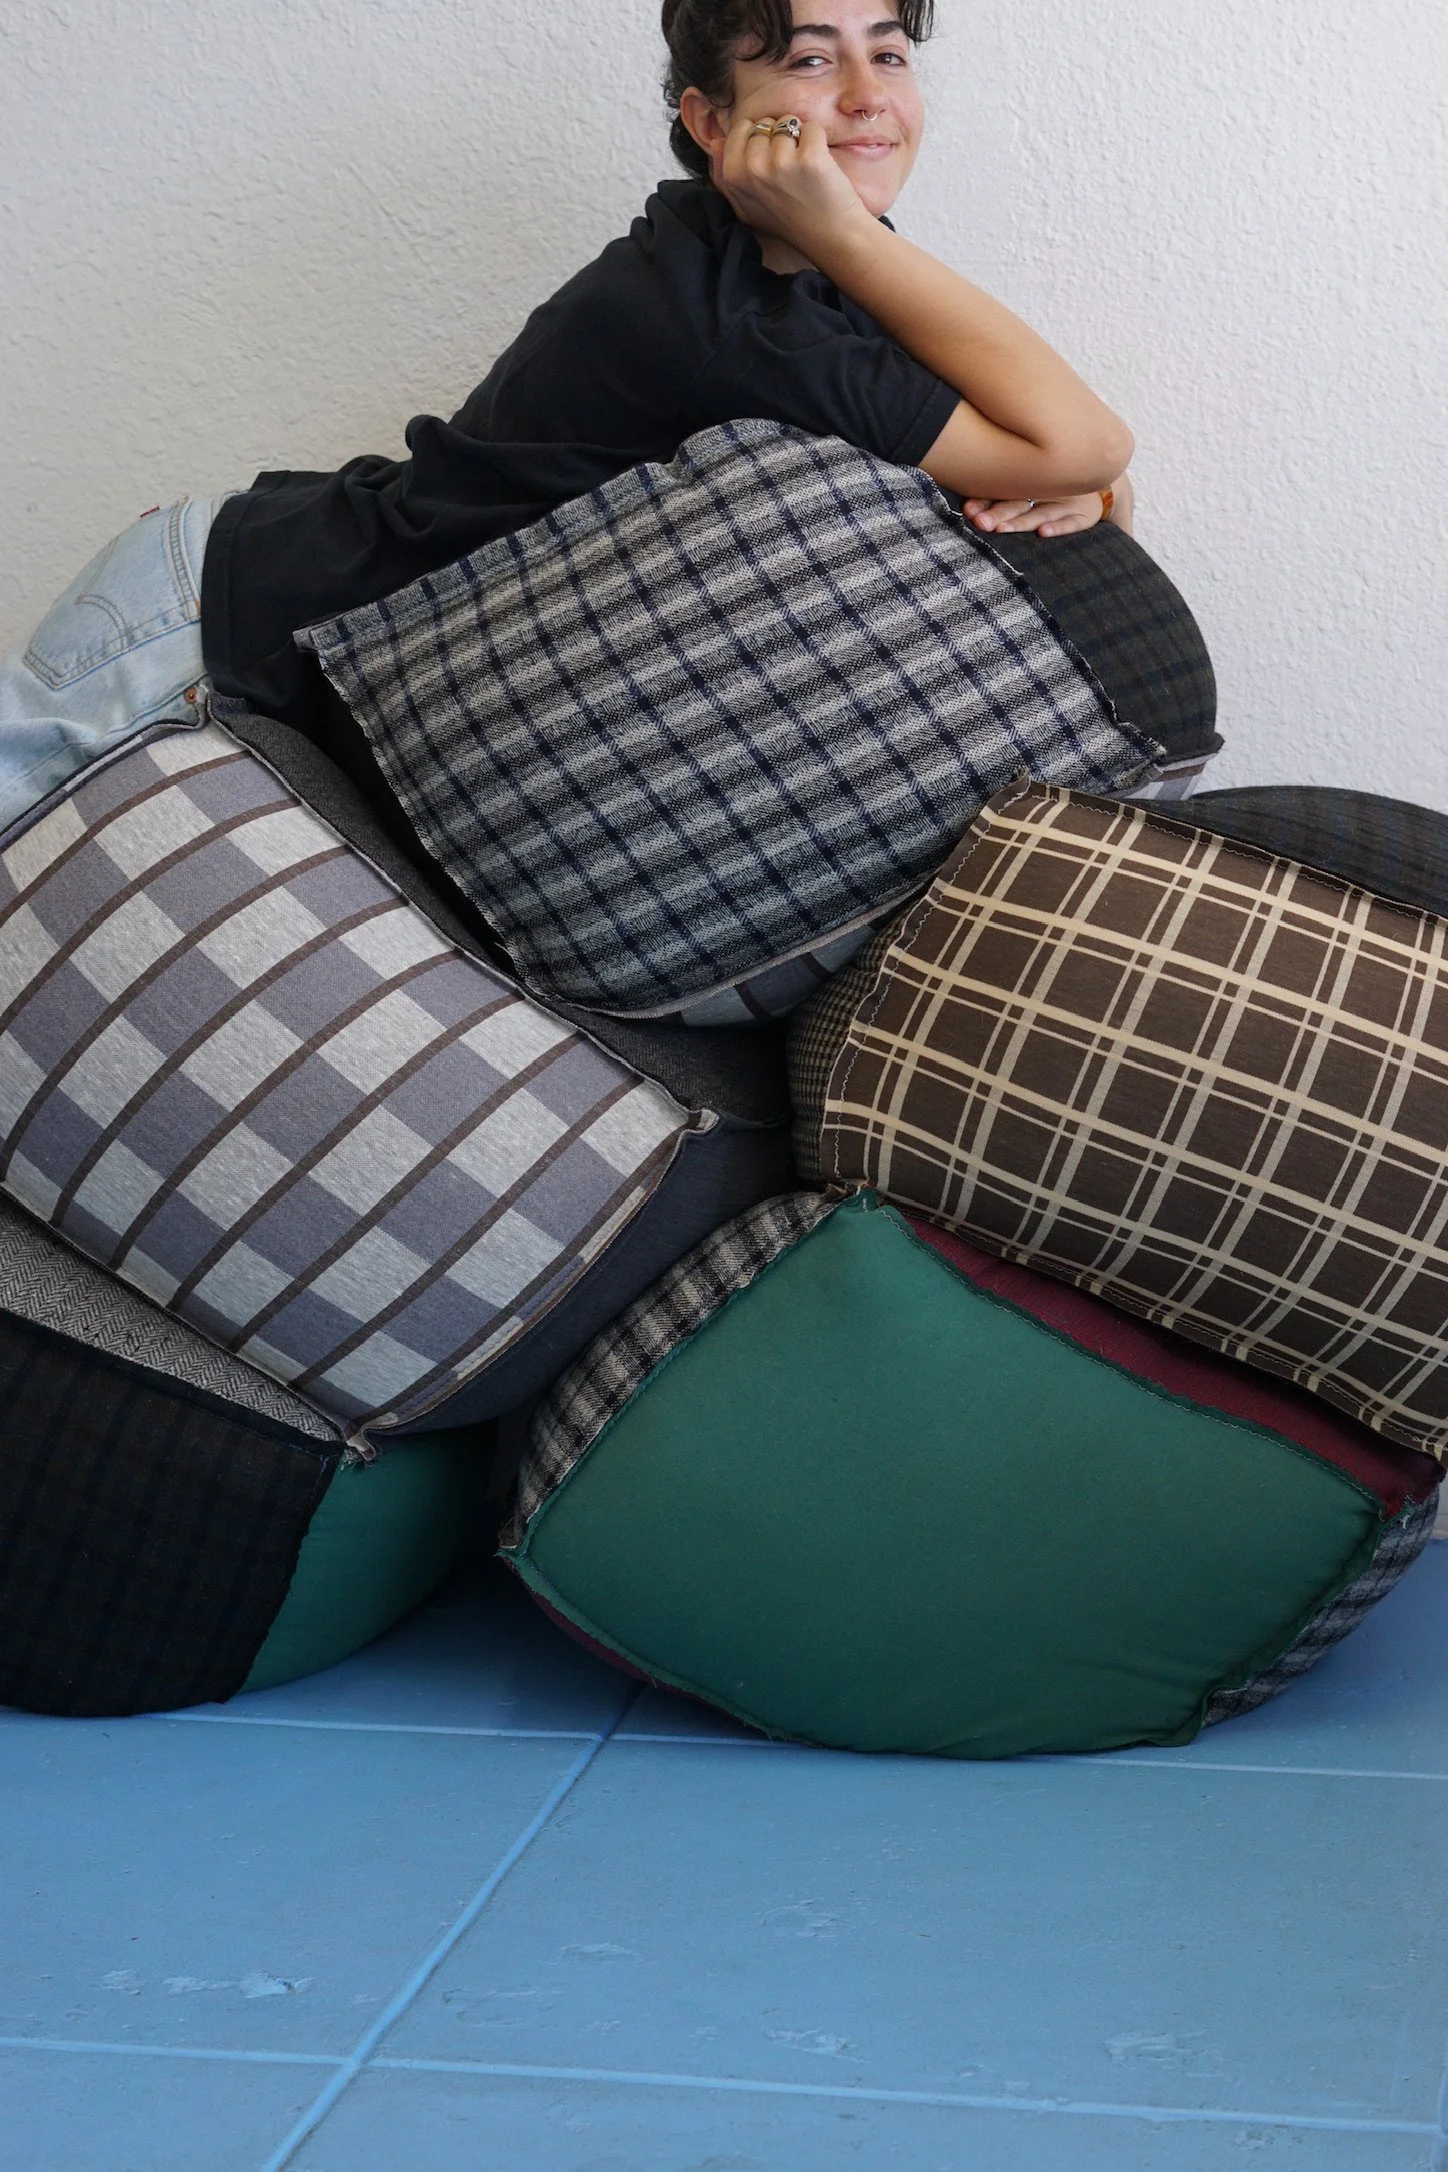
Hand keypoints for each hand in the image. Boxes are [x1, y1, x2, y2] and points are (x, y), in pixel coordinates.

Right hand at [714, 111, 870, 260]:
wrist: (828, 239)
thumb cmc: (787, 221)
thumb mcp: (746, 205)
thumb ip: (726, 175)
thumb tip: (714, 142)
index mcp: (733, 175)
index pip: (742, 128)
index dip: (759, 138)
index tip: (769, 163)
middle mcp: (752, 168)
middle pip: (765, 123)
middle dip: (779, 138)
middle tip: (789, 171)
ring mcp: (781, 163)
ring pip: (789, 122)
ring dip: (799, 139)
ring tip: (804, 170)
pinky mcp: (810, 158)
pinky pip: (812, 128)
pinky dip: (819, 141)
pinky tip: (820, 166)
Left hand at [964, 491, 1108, 538]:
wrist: (1102, 480)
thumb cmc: (1057, 489)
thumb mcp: (1034, 486)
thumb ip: (1003, 496)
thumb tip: (967, 507)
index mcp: (1030, 486)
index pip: (1004, 494)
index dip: (986, 502)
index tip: (968, 510)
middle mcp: (1046, 493)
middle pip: (1018, 504)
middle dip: (998, 514)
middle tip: (979, 522)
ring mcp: (1065, 504)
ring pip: (1040, 514)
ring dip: (1021, 523)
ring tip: (1002, 530)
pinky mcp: (1083, 515)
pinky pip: (1071, 523)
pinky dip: (1058, 528)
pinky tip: (1043, 533)